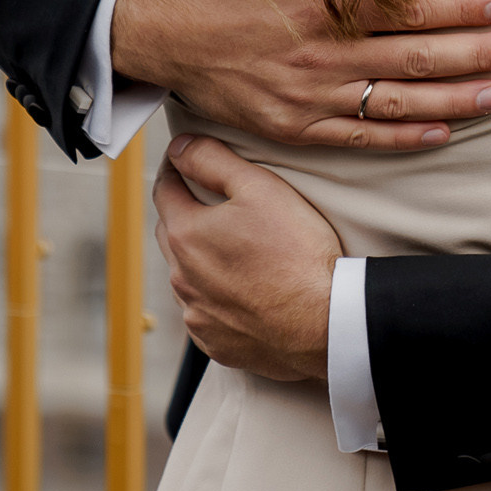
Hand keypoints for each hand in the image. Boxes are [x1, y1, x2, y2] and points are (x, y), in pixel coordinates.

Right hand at [112, 0, 490, 151]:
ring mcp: (310, 97)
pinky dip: (406, 139)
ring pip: (400, 104)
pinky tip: (444, 133)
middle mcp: (324, 54)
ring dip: (457, 102)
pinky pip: (361, 139)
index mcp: (324, 3)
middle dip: (478, 55)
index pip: (411, 8)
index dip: (463, 10)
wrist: (159, 30)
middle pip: (418, 58)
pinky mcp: (294, 128)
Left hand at [153, 135, 339, 381]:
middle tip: (212, 201)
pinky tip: (244, 291)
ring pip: (188, 276)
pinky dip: (217, 298)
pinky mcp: (215, 343)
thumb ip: (212, 160)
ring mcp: (197, 315)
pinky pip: (206, 314)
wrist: (325, 321)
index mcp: (186, 235)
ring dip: (201, 259)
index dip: (176, 168)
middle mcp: (182, 278)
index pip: (165, 190)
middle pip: (172, 233)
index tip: (186, 159)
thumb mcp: (259, 187)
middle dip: (185, 212)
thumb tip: (180, 147)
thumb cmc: (297, 252)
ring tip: (234, 249)